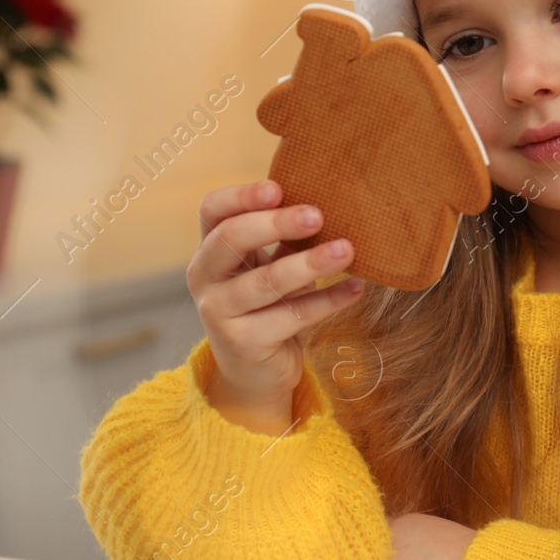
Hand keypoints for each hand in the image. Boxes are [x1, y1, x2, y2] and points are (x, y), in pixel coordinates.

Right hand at [187, 180, 364, 433]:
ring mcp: (219, 312)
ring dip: (310, 263)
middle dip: (276, 223)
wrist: (254, 371)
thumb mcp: (266, 265)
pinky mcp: (244, 343)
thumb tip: (328, 202)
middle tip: (318, 215)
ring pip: (266, 281)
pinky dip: (328, 299)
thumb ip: (282, 237)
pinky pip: (293, 316)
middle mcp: (205, 278)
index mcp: (210, 249)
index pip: (212, 210)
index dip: (241, 195)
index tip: (278, 188)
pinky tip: (355, 287)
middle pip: (231, 238)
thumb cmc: (266, 304)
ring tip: (347, 250)